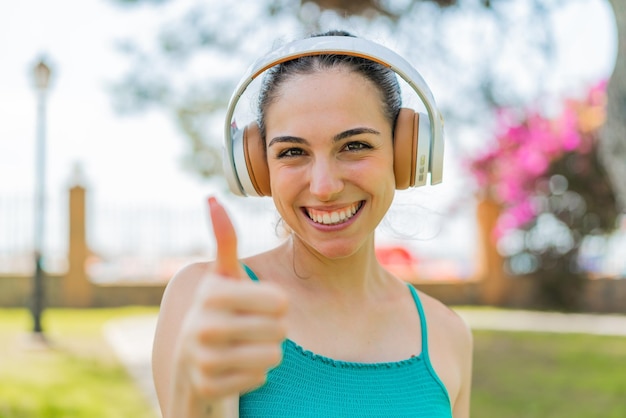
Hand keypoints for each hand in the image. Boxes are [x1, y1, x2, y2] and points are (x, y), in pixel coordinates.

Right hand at [177, 197, 287, 402]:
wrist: (190, 359)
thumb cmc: (219, 309)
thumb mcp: (222, 275)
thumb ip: (225, 239)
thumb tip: (212, 199)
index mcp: (211, 292)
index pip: (280, 301)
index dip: (275, 304)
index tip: (256, 304)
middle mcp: (202, 325)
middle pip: (280, 330)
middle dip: (273, 329)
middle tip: (251, 328)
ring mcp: (203, 359)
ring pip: (272, 357)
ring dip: (266, 352)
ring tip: (244, 345)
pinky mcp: (208, 386)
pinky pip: (260, 378)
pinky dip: (253, 374)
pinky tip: (234, 366)